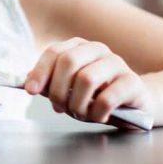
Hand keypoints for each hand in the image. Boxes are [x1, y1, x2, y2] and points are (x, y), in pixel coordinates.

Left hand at [24, 37, 154, 128]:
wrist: (135, 106)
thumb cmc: (97, 97)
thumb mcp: (69, 91)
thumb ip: (50, 84)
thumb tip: (27, 80)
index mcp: (79, 47)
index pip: (54, 52)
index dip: (40, 71)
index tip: (30, 91)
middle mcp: (98, 50)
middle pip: (69, 61)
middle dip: (58, 89)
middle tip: (59, 107)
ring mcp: (117, 63)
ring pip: (87, 78)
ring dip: (77, 103)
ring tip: (81, 114)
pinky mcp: (132, 82)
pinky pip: (107, 97)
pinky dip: (96, 112)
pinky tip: (99, 116)